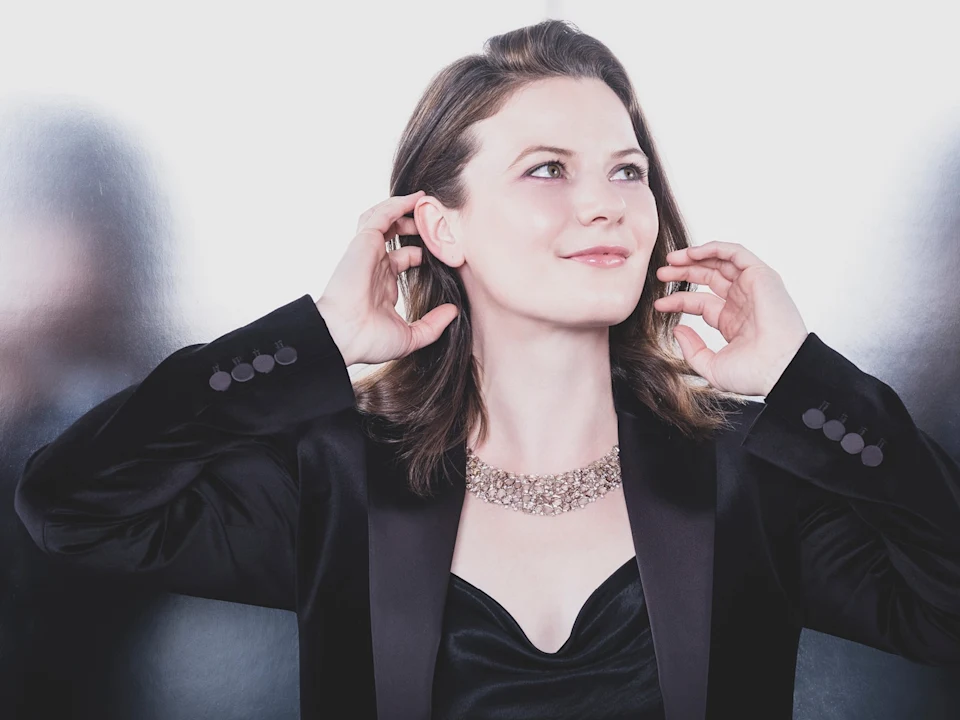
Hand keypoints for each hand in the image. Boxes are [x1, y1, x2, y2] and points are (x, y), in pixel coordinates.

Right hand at [315, 190, 459, 365]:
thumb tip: (453, 312)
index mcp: (383, 284)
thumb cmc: (369, 340)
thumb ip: (433, 325)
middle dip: (417, 226)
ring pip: (386, 220)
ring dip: (406, 209)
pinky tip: (416, 199)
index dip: (424, 252)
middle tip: (438, 222)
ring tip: (427, 202)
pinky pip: (380, 215)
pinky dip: (398, 204)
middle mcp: (375, 265)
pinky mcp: (364, 242)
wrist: (344, 337)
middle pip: (396, 236)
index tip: (445, 249)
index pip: (405, 258)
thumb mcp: (410, 337)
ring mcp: (368, 252)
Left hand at [653, 241, 808, 396]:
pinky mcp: (761, 276)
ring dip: (694, 257)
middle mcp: (742, 302)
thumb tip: (677, 331)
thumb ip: (692, 350)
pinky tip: (692, 253)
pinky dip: (714, 248)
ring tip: (671, 260)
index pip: (700, 303)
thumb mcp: (712, 366)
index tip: (658, 305)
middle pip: (708, 278)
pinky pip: (736, 253)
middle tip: (661, 274)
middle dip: (683, 273)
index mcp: (733, 321)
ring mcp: (752, 288)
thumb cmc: (753, 374)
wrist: (779, 370)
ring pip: (720, 262)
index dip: (678, 301)